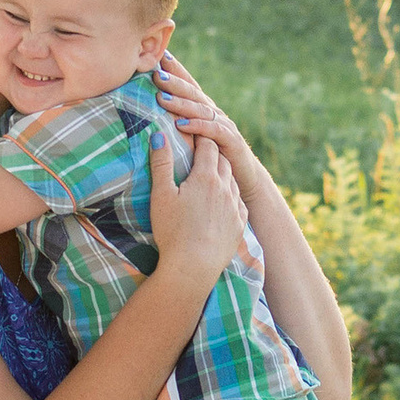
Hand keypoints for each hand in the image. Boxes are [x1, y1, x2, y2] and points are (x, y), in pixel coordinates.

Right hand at [147, 123, 243, 288]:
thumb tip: (159, 135)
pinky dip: (231, 194)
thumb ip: (161, 164)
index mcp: (206, 177)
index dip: (201, 137)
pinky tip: (224, 199)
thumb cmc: (172, 230)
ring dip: (223, 172)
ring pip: (232, 179)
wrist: (193, 267)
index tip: (194, 132)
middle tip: (203, 148)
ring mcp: (235, 206)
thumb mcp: (161, 195)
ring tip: (213, 173)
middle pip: (223, 159)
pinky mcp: (240, 224)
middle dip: (214, 151)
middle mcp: (225, 187)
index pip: (207, 146)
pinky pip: (238, 201)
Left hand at [155, 53, 256, 181]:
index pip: (189, 85)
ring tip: (161, 97)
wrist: (243, 179)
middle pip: (193, 93)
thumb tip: (147, 118)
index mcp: (204, 110)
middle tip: (156, 73)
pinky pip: (212, 131)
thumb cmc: (212, 160)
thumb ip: (176, 126)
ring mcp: (224, 125)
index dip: (177, 70)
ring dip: (181, 103)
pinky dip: (196, 126)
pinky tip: (181, 124)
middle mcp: (214, 113)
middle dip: (175, 81)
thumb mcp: (192, 141)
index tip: (160, 56)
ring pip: (201, 109)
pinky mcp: (231, 141)